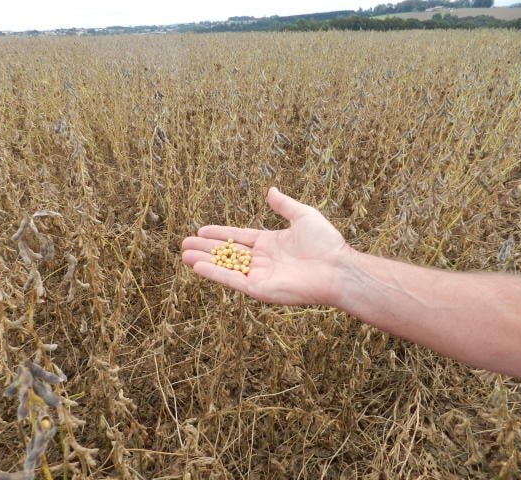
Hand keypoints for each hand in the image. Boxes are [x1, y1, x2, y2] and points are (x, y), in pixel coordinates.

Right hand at [181, 187, 350, 305]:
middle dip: (205, 248)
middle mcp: (262, 260)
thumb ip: (284, 205)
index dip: (219, 234)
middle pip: (227, 253)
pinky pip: (232, 280)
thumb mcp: (303, 216)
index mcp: (270, 243)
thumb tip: (271, 190)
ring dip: (204, 261)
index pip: (238, 237)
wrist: (337, 268)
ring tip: (183, 255)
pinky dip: (214, 273)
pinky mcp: (259, 289)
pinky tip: (198, 267)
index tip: (200, 230)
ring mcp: (260, 275)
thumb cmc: (325, 243)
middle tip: (184, 244)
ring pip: (225, 266)